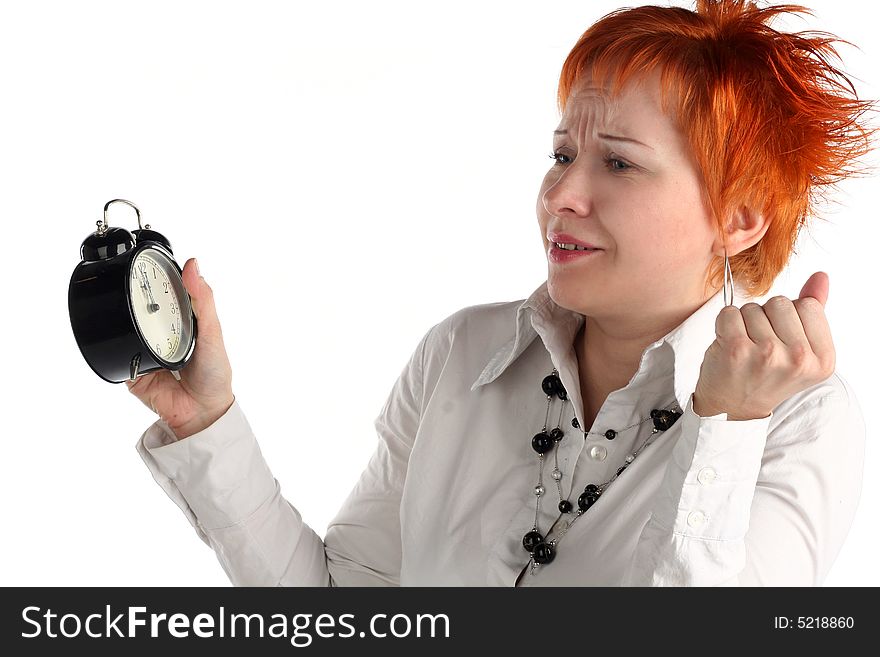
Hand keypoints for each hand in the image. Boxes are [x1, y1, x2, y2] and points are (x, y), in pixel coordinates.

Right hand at [125, 258, 235, 438]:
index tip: (150, 262)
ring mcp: (146, 350)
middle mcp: (163, 333)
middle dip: (138, 298)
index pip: (167, 294)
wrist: (201, 413)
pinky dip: (120, 347)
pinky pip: (119, 354)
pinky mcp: (133, 369)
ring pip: (127, 329)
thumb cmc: (214, 373)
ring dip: (126, 322)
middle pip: (144, 309)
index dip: (160, 279)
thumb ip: (203, 300)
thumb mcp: (212, 332)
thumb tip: (194, 266)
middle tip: (133, 283)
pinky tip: (127, 340)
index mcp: (184, 321)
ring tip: (128, 309)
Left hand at [692, 272, 835, 420]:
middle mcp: (799, 359)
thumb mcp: (799, 350)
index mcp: (822, 359)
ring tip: (745, 348)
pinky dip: (724, 324)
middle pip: (781, 302)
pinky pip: (729, 312)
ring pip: (753, 307)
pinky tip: (727, 344)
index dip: (789, 317)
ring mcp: (767, 353)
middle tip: (760, 346)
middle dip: (766, 317)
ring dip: (744, 322)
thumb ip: (813, 313)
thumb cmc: (765, 376)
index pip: (808, 305)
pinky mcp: (736, 349)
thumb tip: (821, 277)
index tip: (782, 341)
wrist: (733, 407)